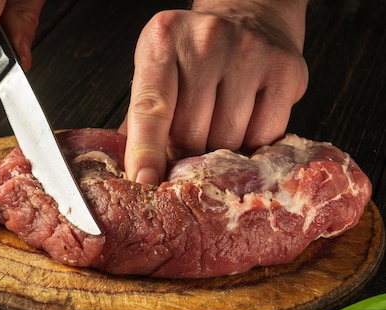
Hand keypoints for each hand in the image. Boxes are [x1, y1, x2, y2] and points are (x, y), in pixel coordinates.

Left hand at [119, 1, 308, 184]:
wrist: (249, 14)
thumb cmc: (194, 54)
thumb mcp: (157, 70)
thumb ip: (139, 120)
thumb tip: (133, 175)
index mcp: (163, 41)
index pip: (151, 108)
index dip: (146, 151)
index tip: (143, 182)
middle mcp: (206, 41)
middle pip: (190, 133)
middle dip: (185, 152)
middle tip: (188, 145)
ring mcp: (250, 53)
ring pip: (227, 140)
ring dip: (219, 152)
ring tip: (216, 129)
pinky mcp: (285, 71)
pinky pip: (264, 137)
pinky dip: (252, 146)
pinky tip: (246, 125)